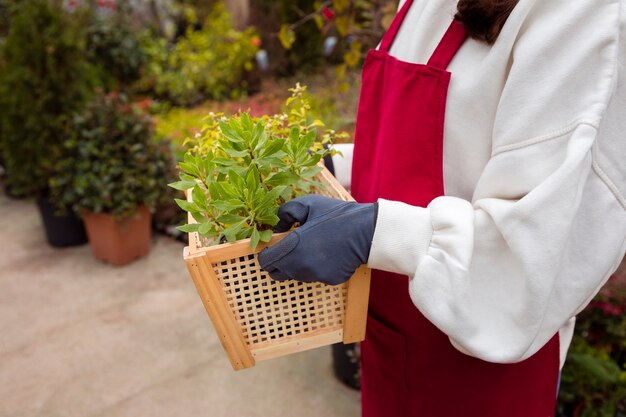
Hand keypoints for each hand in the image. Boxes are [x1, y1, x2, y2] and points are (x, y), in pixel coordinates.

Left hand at [258, 195, 376, 284]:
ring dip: (297, 266)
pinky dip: (316, 268)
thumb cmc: (335, 215)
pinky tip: (327, 255)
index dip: (266, 255)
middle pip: (277, 274)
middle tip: (289, 251)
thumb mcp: (307, 204)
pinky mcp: (329, 280)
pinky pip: (315, 276)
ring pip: (296, 275)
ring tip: (312, 249)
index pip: (266, 262)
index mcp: (292, 246)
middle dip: (279, 264)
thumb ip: (285, 213)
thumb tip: (275, 227)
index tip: (272, 249)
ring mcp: (315, 275)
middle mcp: (300, 265)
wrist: (366, 231)